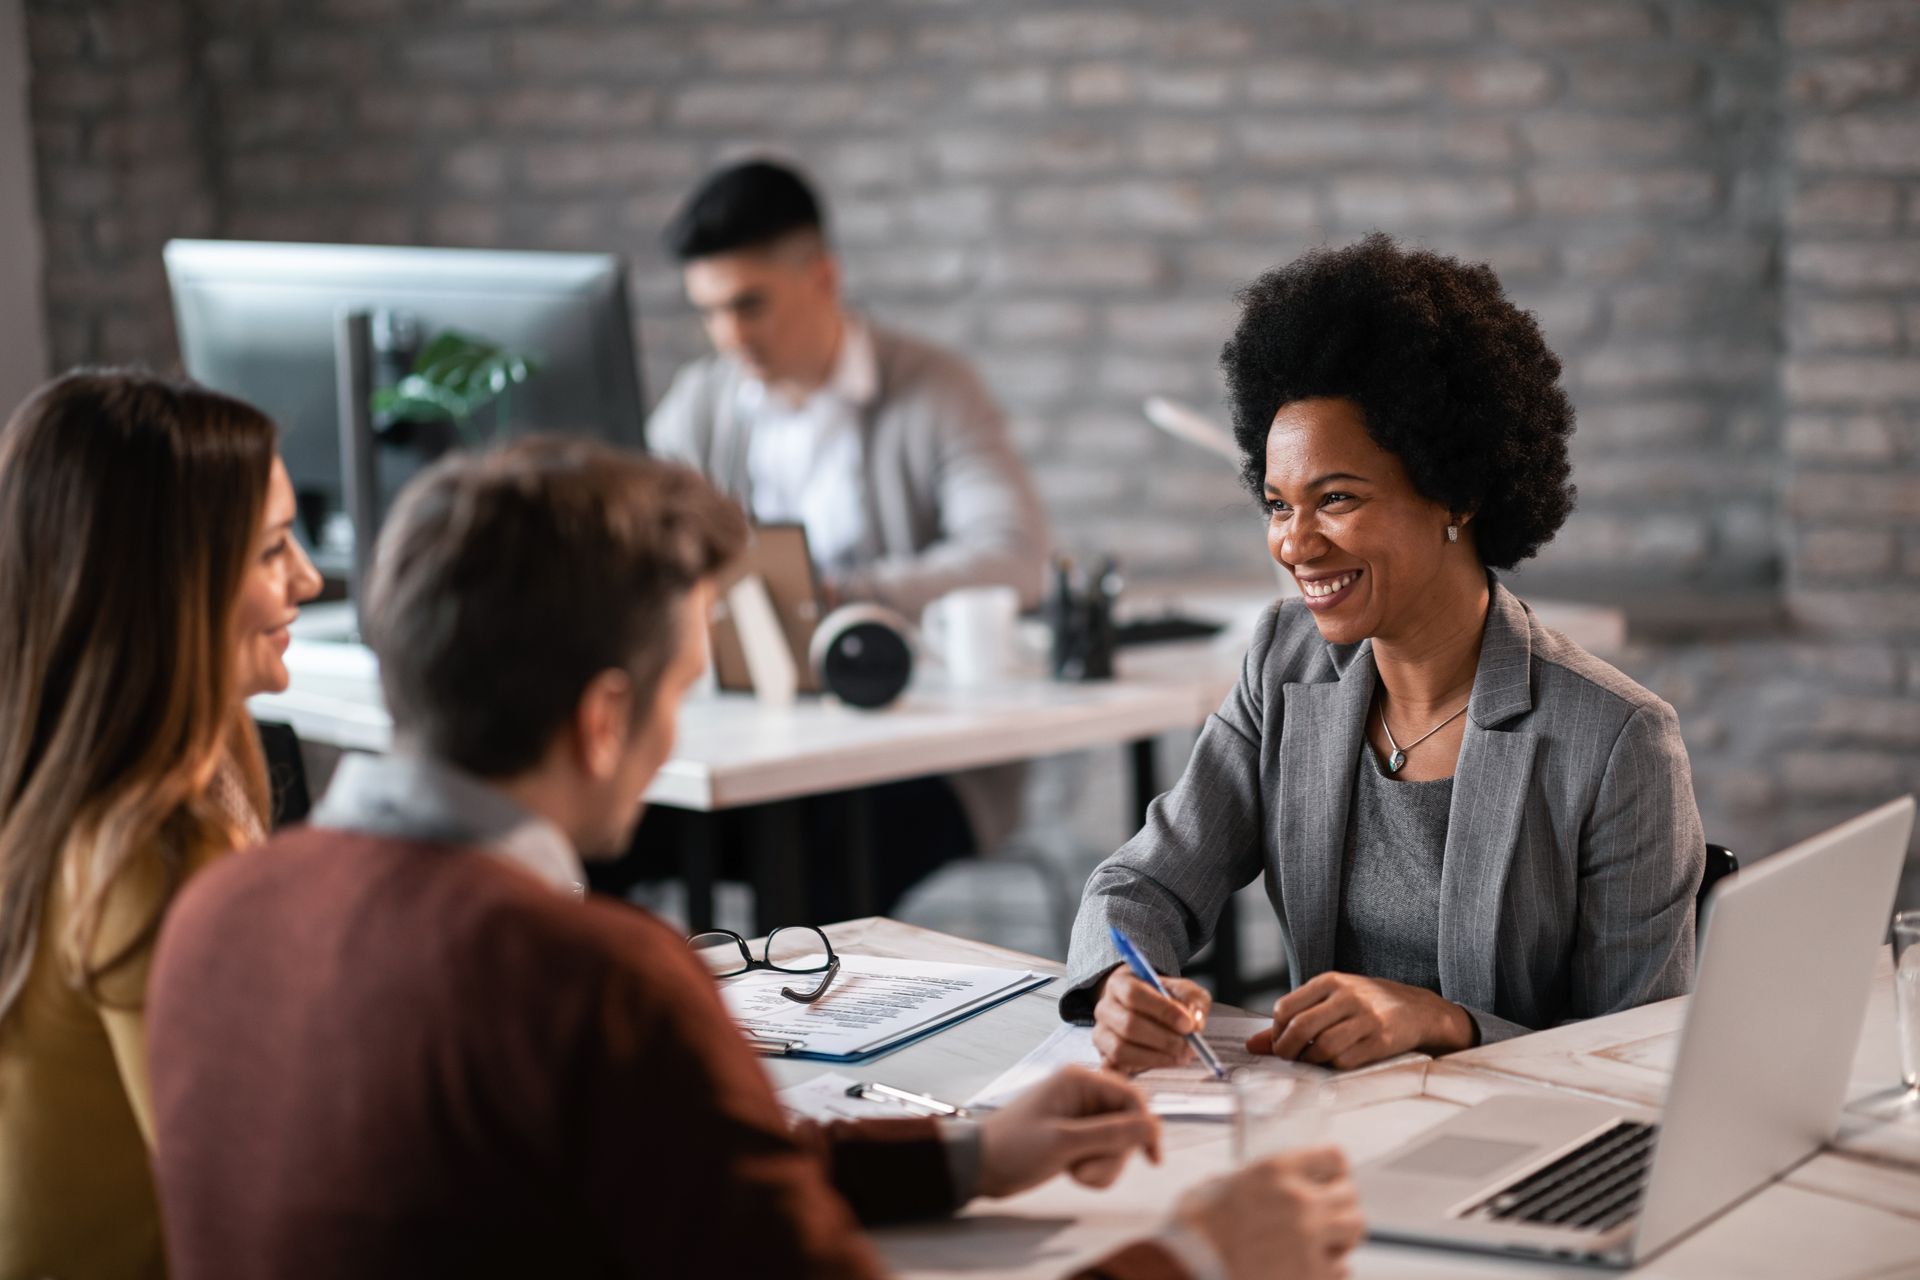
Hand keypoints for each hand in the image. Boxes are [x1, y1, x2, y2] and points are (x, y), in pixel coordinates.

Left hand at [976, 1066, 1161, 1197]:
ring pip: (1117, 1142)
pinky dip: (1095, 1169)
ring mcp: (1080, 1116)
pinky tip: (1072, 1173)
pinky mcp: (1076, 1136)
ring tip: (1075, 1173)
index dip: (1146, 1127)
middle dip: (1114, 1153)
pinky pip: (1103, 1152)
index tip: (1152, 1159)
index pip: (1132, 1097)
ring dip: (1103, 1165)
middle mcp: (1083, 1093)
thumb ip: (1112, 1133)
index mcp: (1080, 1080)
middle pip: (1127, 1123)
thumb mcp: (1065, 1142)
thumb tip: (1154, 1126)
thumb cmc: (1014, 1148)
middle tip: (1087, 1170)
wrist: (979, 1167)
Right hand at [1090, 967, 1212, 1072]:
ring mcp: (1101, 1035)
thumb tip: (1194, 1023)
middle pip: (1128, 1025)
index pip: (1134, 994)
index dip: (1162, 1010)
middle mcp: (1105, 1008)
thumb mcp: (1184, 991)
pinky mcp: (1104, 1058)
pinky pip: (1116, 1069)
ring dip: (1155, 1057)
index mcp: (1120, 984)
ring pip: (1121, 1050)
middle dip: (1163, 1039)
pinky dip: (1139, 1070)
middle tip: (1188, 1046)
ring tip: (1179, 1056)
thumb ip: (1193, 1001)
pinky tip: (1161, 1063)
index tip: (1187, 1024)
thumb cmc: (1166, 999)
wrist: (1149, 1012)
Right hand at [1173, 1146, 1363, 1279]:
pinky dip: (1331, 1269)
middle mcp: (1299, 1199)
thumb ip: (1255, 1182)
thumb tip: (1269, 1188)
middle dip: (1341, 1205)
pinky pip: (1341, 1269)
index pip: (1334, 1157)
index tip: (1331, 1179)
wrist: (1187, 1267)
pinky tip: (1312, 1267)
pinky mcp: (1310, 1274)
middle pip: (1350, 1194)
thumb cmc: (1195, 1228)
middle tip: (1328, 1216)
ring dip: (1342, 1235)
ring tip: (1324, 1242)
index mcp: (1276, 1170)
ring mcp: (1308, 1238)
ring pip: (1354, 1229)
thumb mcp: (1223, 1185)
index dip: (1334, 1170)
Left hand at [1246, 972, 1474, 1067]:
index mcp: (1330, 981)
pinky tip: (1334, 1063)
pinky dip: (1333, 1067)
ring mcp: (1366, 1018)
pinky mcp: (1382, 1040)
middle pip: (1300, 1028)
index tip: (1279, 1043)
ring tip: (1311, 1062)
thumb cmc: (1366, 1006)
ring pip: (1322, 1047)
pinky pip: (1346, 1060)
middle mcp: (1347, 996)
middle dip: (1286, 1050)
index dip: (1276, 1032)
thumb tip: (1252, 1045)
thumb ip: (1294, 1020)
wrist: (1418, 1009)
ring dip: (1310, 1062)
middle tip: (1288, 1059)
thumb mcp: (1331, 1001)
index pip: (1286, 1008)